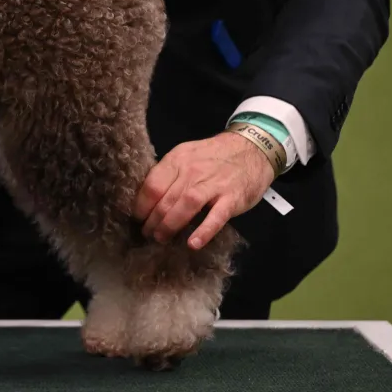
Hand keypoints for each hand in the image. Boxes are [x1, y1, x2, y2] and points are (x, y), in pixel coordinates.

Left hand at [132, 132, 275, 250]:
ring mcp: (213, 185)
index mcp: (177, 159)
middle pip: (165, 198)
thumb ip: (171, 173)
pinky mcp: (232, 198)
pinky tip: (193, 244)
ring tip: (161, 238)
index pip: (152, 185)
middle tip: (148, 234)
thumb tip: (150, 196)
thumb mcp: (188, 155)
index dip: (141, 205)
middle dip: (152, 220)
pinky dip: (204, 231)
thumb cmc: (216, 155)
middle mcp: (192, 171)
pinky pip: (216, 216)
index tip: (138, 218)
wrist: (253, 148)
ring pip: (185, 206)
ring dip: (169, 225)